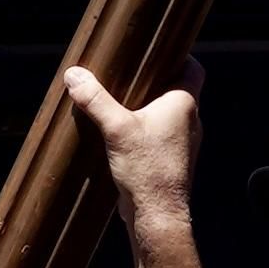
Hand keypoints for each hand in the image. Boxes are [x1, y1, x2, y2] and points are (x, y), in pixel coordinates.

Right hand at [64, 62, 199, 236]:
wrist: (159, 216)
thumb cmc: (148, 170)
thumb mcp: (116, 129)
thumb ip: (95, 100)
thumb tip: (74, 74)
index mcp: (184, 104)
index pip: (193, 69)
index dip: (180, 56)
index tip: (158, 51)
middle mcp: (190, 122)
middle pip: (178, 90)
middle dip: (156, 81)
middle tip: (131, 73)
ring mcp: (183, 144)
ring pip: (169, 116)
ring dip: (150, 108)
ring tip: (123, 103)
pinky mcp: (171, 162)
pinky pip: (161, 137)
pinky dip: (146, 131)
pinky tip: (123, 136)